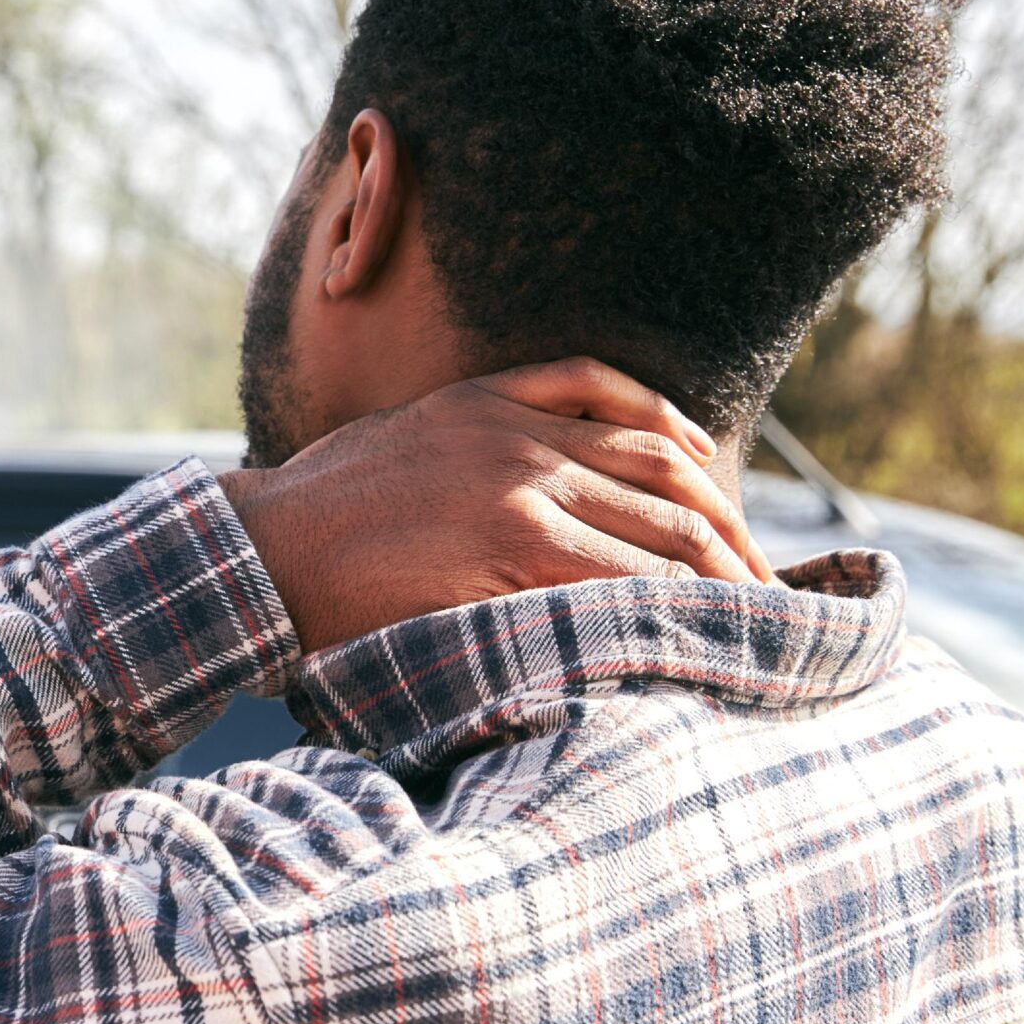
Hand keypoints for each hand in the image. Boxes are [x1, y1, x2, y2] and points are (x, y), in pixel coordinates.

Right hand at [221, 357, 775, 653]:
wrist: (260, 550)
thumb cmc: (314, 515)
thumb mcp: (398, 444)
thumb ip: (471, 445)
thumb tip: (528, 492)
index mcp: (493, 400)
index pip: (634, 415)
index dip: (697, 467)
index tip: (724, 517)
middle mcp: (518, 435)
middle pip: (667, 471)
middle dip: (728, 531)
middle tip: (764, 582)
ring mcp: (518, 488)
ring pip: (657, 525)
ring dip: (717, 574)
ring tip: (753, 616)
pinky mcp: (508, 546)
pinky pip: (616, 571)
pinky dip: (665, 599)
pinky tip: (694, 624)